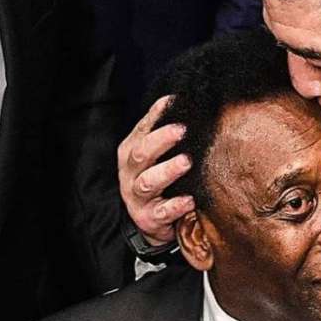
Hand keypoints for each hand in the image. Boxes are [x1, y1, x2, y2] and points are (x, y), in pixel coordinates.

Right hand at [118, 95, 194, 244]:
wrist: (150, 220)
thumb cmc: (156, 177)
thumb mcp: (156, 153)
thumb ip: (163, 130)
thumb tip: (178, 99)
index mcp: (132, 151)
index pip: (143, 129)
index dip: (156, 116)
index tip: (173, 102)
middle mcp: (131, 172)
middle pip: (141, 153)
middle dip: (161, 140)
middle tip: (182, 130)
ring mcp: (137, 196)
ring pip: (149, 182)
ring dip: (168, 170)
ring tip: (186, 161)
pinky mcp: (149, 217)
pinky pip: (162, 212)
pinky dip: (175, 205)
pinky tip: (189, 199)